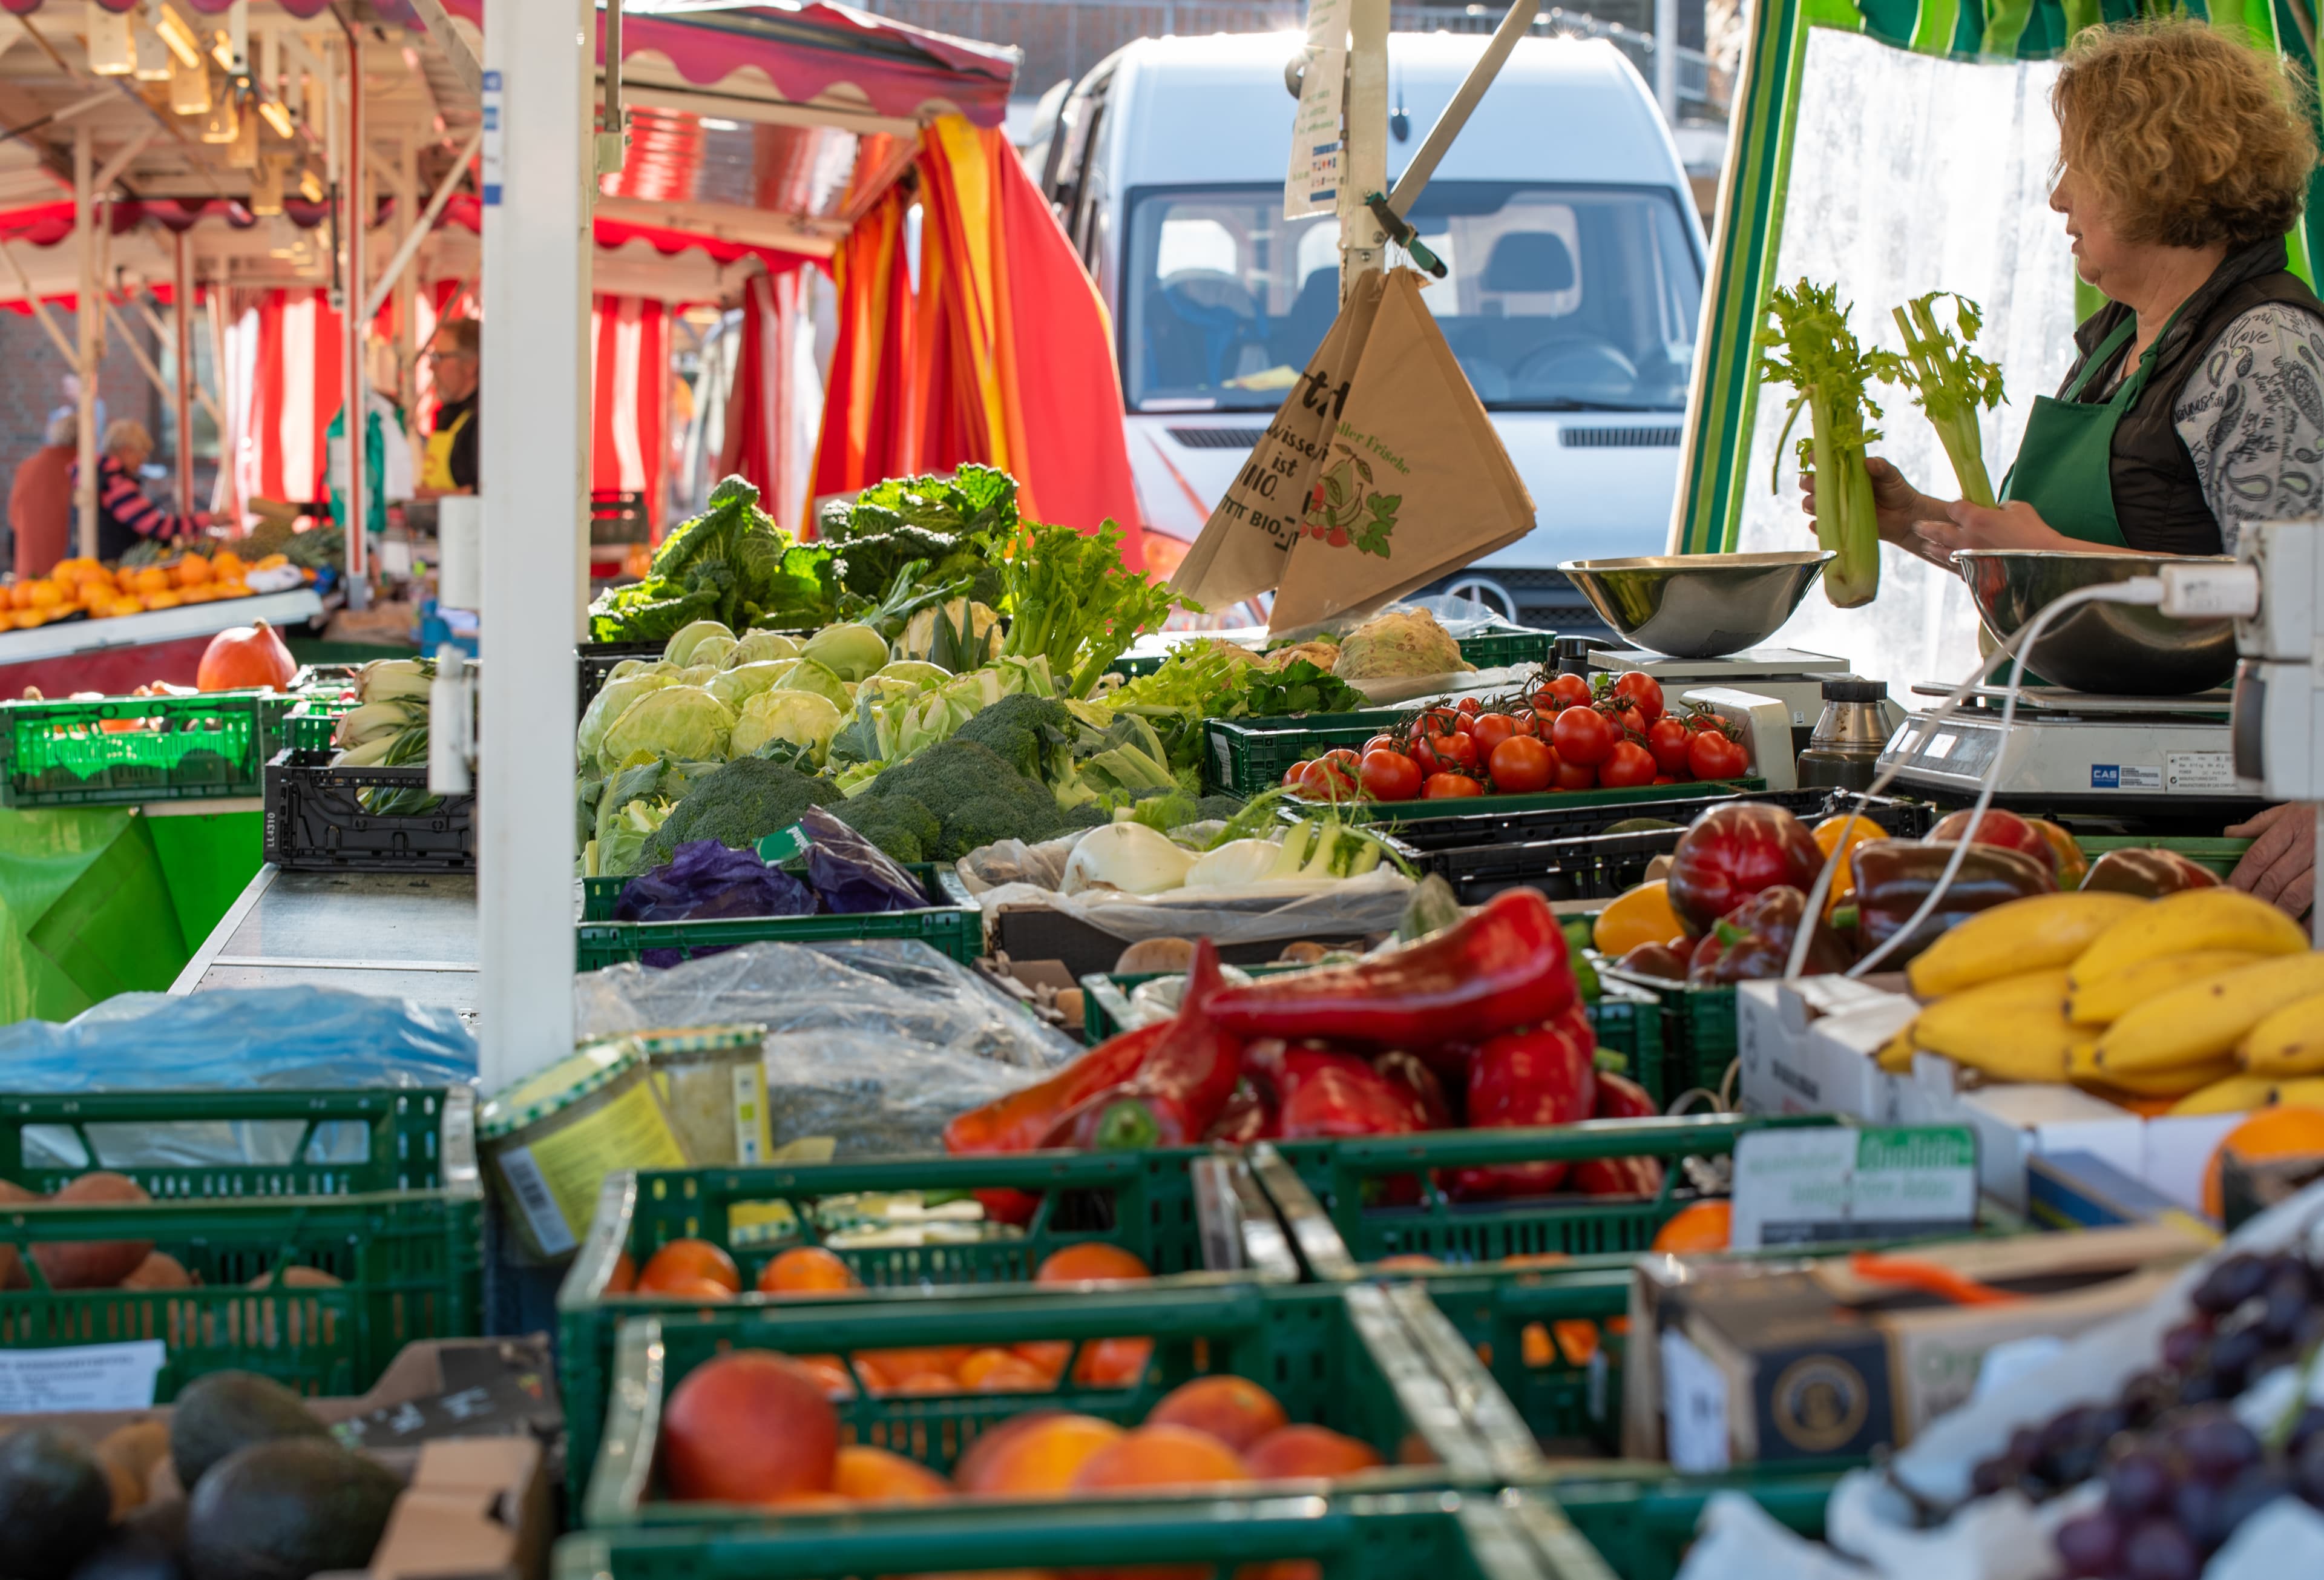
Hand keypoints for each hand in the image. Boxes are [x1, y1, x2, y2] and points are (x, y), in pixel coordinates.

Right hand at [1801, 457, 1951, 551]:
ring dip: (1809, 504)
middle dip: (1807, 483)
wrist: (1905, 516)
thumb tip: (1870, 462)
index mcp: (1845, 471)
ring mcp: (1836, 506)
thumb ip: (1881, 467)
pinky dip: (1816, 526)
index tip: (1814, 456)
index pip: (1826, 462)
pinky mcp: (1839, 524)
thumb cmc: (1896, 490)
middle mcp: (1836, 488)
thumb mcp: (1891, 475)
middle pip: (1812, 484)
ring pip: (1812, 504)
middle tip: (1812, 484)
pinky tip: (1818, 524)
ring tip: (1814, 505)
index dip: (1817, 458)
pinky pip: (1821, 526)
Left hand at [1904, 499, 2075, 566]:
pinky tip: (1951, 564)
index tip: (1955, 508)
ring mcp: (1967, 559)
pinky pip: (1958, 570)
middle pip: (1938, 531)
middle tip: (1917, 526)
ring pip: (1943, 553)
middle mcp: (1966, 539)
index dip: (1954, 507)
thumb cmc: (2034, 533)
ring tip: (1926, 546)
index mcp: (1975, 519)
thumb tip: (1995, 511)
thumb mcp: (2018, 509)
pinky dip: (1954, 566)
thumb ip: (2001, 508)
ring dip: (1933, 548)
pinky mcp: (1973, 576)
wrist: (2044, 564)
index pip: (1954, 508)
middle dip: (1927, 527)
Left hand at [2226, 804, 2315, 921]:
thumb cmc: (2319, 813)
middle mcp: (2309, 844)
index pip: (2258, 856)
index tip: (2228, 890)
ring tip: (2263, 918)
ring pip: (2294, 894)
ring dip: (2276, 910)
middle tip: (2241, 909)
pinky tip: (2295, 926)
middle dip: (2254, 897)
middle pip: (2273, 879)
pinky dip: (2307, 919)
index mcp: (2292, 825)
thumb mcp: (2291, 809)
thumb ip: (2260, 823)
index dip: (2241, 877)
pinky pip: (2318, 903)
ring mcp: (2323, 862)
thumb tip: (2231, 834)